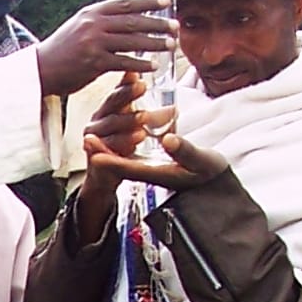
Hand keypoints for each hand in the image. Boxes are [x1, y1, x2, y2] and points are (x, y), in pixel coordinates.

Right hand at [36, 0, 175, 97]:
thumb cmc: (64, 50)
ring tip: (171, 45)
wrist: (41, 69)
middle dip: (157, 23)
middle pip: (133, 21)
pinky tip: (154, 66)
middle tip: (175, 26)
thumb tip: (129, 18)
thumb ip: (102, 21)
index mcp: (92, 12)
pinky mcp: (93, 63)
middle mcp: (93, 24)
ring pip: (131, 41)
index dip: (148, 1)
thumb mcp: (80, 26)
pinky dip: (140, 64)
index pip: (126, 3)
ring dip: (154, 43)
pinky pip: (123, 62)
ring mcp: (93, 43)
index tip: (167, 0)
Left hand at [87, 128, 229, 193]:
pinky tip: (118, 122)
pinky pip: (134, 145)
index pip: (130, 168)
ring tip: (93, 129)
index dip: (111, 161)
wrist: (215, 179)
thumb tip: (167, 140)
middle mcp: (151, 170)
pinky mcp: (154, 156)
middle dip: (103, 150)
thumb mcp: (202, 161)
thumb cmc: (210, 172)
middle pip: (121, 161)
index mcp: (159, 173)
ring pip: (125, 152)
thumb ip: (185, 151)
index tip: (94, 154)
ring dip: (110, 141)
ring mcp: (151, 164)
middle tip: (86, 137)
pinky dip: (124, 134)